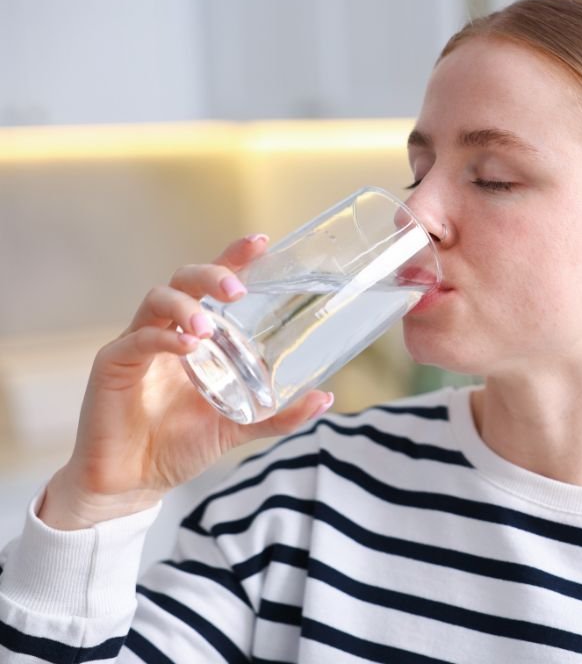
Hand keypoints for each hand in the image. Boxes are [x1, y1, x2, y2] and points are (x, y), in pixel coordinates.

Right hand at [39, 234, 333, 529]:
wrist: (134, 482)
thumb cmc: (181, 444)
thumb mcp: (238, 426)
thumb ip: (278, 413)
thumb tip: (325, 397)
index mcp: (196, 335)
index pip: (212, 285)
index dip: (233, 259)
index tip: (262, 242)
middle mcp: (166, 330)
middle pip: (183, 279)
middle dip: (212, 274)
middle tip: (237, 290)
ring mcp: (137, 344)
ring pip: (157, 300)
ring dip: (187, 306)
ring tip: (209, 327)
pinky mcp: (112, 365)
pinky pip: (136, 340)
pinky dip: (163, 339)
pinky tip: (188, 347)